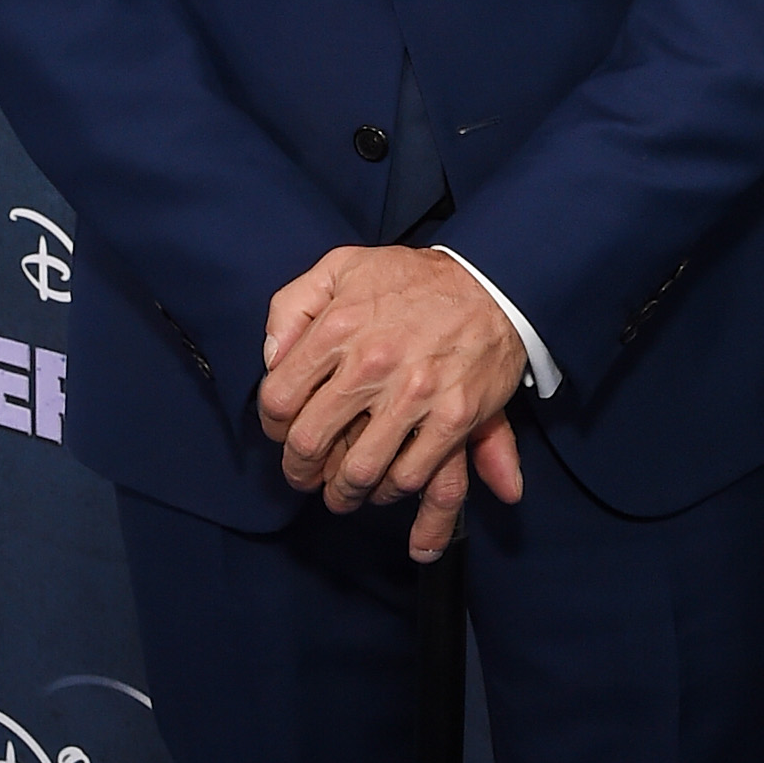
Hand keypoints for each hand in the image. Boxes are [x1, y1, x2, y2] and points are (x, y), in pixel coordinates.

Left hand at [260, 245, 525, 562]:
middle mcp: (372, 363)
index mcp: (338, 327)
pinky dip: (392, 493)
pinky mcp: (454, 418)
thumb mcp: (340, 267)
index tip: (282, 434)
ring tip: (340, 495)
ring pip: (359, 471)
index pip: (279, 398)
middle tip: (303, 476)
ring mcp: (415, 395)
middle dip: (299, 471)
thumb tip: (271, 359)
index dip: (272, 427)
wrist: (492, 282)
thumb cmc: (411, 278)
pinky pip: (411, 475)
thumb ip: (291, 306)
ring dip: (342, 493)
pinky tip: (385, 490)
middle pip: (310, 443)